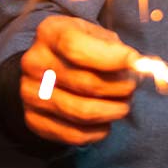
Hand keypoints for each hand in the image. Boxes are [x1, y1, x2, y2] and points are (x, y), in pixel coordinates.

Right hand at [18, 15, 138, 145]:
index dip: (109, 58)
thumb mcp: (94, 35)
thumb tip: (136, 65)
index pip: (76, 47)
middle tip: (132, 87)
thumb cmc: (80, 49)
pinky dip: (98, 131)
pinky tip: (106, 121)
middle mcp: (34, 63)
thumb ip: (113, 47)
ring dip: (112, 111)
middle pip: (85, 83)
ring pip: (82, 112)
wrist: (45, 69)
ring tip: (123, 105)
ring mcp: (30, 94)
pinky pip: (74, 134)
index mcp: (49, 33)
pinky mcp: (34, 120)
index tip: (135, 63)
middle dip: (119, 88)